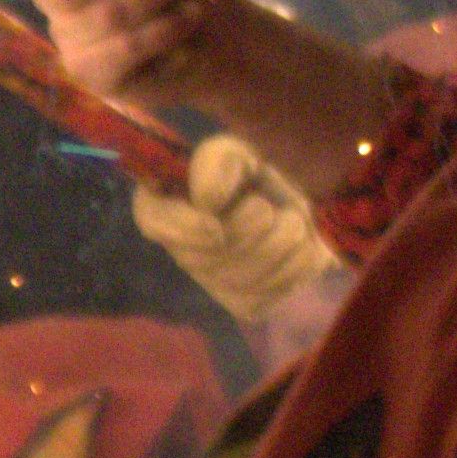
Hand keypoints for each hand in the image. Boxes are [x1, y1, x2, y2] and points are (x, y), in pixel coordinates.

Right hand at [132, 132, 338, 326]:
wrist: (285, 206)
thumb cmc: (249, 176)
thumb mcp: (231, 153)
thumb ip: (214, 163)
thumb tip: (207, 200)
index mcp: (166, 207)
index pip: (155, 223)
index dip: (185, 231)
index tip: (215, 226)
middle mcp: (183, 252)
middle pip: (207, 257)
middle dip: (250, 227)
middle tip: (267, 206)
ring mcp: (214, 283)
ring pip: (247, 276)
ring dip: (283, 241)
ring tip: (292, 219)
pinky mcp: (247, 304)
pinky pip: (273, 291)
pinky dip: (297, 264)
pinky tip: (300, 246)